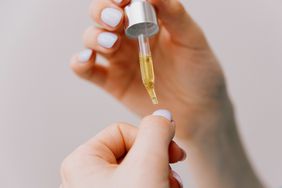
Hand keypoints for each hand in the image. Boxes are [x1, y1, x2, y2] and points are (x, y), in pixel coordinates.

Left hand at [60, 110, 185, 187]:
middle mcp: (85, 177)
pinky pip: (135, 183)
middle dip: (157, 160)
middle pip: (131, 150)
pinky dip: (153, 185)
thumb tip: (163, 116)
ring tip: (169, 186)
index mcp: (82, 162)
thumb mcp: (146, 164)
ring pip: (136, 169)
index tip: (172, 152)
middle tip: (172, 173)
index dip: (150, 139)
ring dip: (159, 174)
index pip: (122, 131)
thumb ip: (155, 132)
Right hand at [70, 0, 226, 138]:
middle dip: (103, 13)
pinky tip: (87, 59)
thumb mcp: (192, 40)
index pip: (126, 1)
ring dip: (95, 37)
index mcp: (150, 22)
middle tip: (117, 21)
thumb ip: (173, 14)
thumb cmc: (200, 73)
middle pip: (103, 16)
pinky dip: (80, 62)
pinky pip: (87, 70)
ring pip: (92, 39)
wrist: (200, 110)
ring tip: (111, 44)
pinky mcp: (112, 82)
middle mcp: (130, 38)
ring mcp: (119, 59)